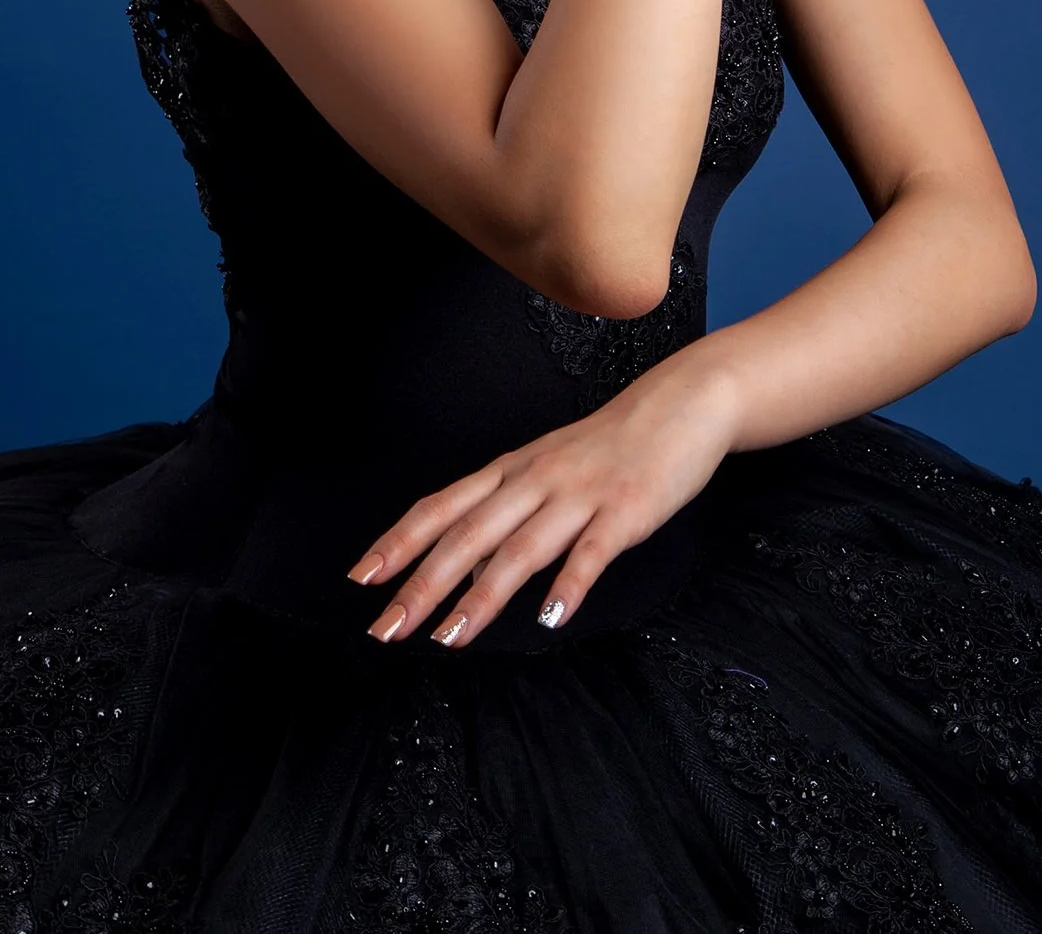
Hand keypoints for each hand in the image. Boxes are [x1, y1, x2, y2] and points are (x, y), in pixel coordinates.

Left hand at [348, 349, 738, 647]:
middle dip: (423, 584)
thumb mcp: (546, 469)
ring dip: (482, 596)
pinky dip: (568, 585)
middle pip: (468, 534)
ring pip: (521, 548)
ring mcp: (579, 494)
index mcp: (511, 470)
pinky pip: (592, 552)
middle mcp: (535, 479)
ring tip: (450, 638)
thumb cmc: (609, 445)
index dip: (399, 542)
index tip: (361, 578)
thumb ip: (506, 513)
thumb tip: (466, 566)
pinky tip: (550, 619)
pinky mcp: (624, 511)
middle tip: (386, 629)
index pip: (442, 507)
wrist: (680, 404)